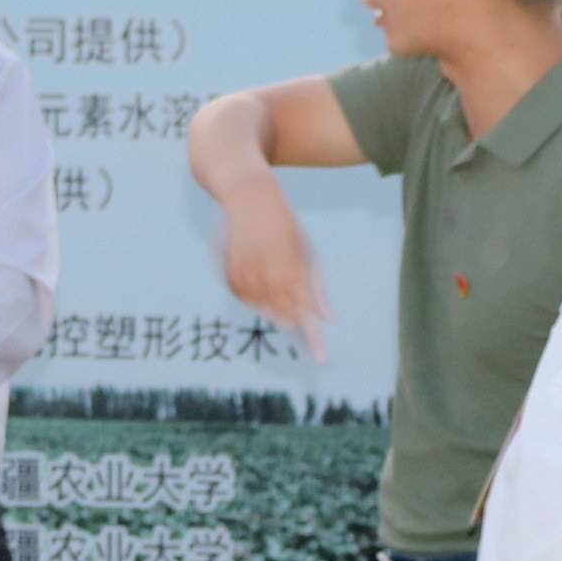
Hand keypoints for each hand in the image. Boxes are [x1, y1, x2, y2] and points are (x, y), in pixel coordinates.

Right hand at [215, 189, 331, 362]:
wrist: (250, 201)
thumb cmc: (286, 227)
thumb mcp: (308, 254)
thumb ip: (317, 288)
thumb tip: (329, 317)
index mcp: (292, 273)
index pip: (307, 315)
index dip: (314, 339)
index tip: (320, 359)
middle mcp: (268, 280)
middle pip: (285, 317)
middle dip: (294, 319)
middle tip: (300, 311)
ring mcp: (247, 280)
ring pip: (264, 311)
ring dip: (275, 307)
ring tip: (277, 278)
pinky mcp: (232, 278)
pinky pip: (247, 300)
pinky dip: (257, 298)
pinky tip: (261, 280)